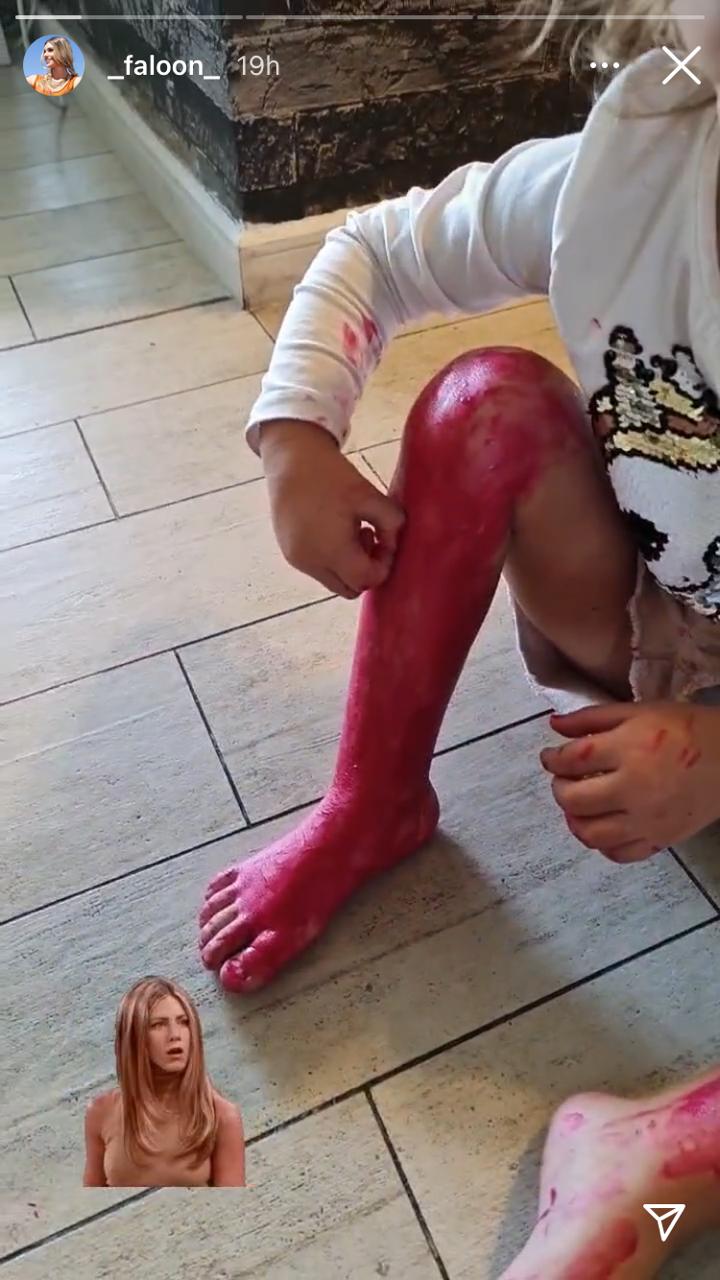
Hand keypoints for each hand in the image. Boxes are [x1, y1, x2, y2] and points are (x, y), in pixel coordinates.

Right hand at [260, 420, 404, 598]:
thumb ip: (391, 523)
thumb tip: (393, 543)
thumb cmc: (331, 476)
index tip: (386, 540)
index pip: (366, 579)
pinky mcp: (288, 551)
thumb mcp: (370, 495)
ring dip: (348, 565)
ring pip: (333, 580)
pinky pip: (317, 568)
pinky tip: (333, 528)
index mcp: (332, 551)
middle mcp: (311, 563)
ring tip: (350, 530)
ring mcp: (297, 560)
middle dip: (366, 570)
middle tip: (371, 538)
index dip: (383, 565)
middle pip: (349, 588)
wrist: (290, 458)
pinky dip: (331, 558)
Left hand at [540, 701, 719, 861]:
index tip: (550, 757)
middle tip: (563, 781)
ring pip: (591, 834)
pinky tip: (602, 826)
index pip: (572, 760)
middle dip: (559, 790)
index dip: (552, 759)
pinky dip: (602, 845)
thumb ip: (592, 718)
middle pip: (574, 800)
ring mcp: (646, 820)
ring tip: (577, 806)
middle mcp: (634, 788)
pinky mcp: (659, 840)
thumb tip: (554, 725)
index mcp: (628, 749)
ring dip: (574, 820)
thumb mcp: (639, 711)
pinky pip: (619, 854)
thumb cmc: (685, 727)